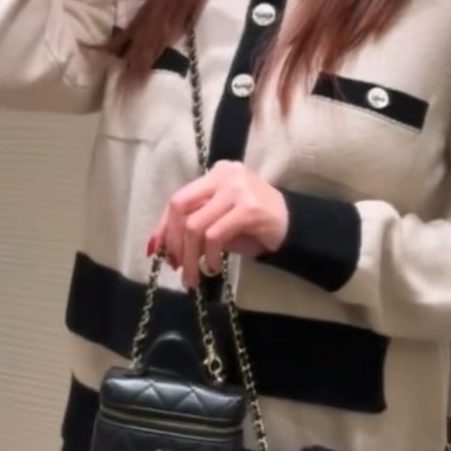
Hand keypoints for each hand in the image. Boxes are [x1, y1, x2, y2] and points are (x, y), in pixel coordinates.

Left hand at [148, 163, 289, 288]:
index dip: (163, 226)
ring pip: (196, 225)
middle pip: (180, 206)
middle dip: (173, 240)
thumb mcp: (218, 221)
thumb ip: (192, 226)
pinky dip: (209, 256)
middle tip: (176, 266)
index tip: (156, 251)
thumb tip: (158, 247)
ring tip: (193, 276)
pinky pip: (215, 235)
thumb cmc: (253, 224)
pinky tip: (214, 267)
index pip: (178, 199)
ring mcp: (237, 189)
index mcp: (214, 174)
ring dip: (190, 257)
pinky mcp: (249, 208)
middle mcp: (224, 175)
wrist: (294, 225)